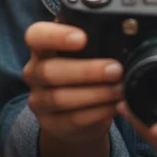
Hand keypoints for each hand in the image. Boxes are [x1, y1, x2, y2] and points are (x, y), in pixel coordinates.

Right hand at [23, 21, 122, 144]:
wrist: (73, 109)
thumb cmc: (81, 68)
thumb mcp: (83, 50)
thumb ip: (93, 40)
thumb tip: (123, 32)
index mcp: (41, 47)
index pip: (36, 36)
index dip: (56, 36)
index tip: (82, 38)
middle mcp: (34, 72)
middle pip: (49, 71)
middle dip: (86, 71)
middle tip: (115, 69)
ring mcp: (39, 100)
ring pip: (60, 98)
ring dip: (95, 94)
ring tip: (119, 89)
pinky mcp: (49, 124)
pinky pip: (72, 119)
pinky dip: (96, 113)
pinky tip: (113, 106)